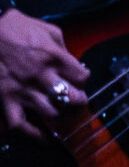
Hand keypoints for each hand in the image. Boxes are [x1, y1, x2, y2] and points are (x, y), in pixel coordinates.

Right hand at [0, 9, 90, 139]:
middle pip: (71, 98)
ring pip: (51, 112)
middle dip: (79, 100)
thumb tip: (73, 63)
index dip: (83, 78)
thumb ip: (63, 48)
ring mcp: (23, 90)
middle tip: (77, 99)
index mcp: (54, 57)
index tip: (80, 78)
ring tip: (62, 111)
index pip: (82, 77)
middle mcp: (41, 76)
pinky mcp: (6, 99)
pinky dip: (32, 135)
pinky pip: (19, 124)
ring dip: (60, 113)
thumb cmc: (17, 28)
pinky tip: (44, 138)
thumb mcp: (48, 30)